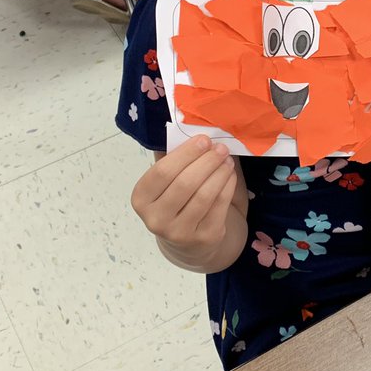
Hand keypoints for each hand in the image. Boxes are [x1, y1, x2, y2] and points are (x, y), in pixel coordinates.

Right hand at [130, 135, 243, 270]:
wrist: (187, 241)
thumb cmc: (176, 200)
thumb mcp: (165, 183)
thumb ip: (171, 159)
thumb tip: (188, 129)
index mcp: (141, 199)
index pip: (162, 172)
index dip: (185, 154)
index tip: (203, 139)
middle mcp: (156, 219)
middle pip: (185, 184)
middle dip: (206, 161)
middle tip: (220, 148)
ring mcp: (180, 233)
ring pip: (204, 195)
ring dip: (219, 172)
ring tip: (227, 159)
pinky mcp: (204, 238)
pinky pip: (219, 206)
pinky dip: (227, 186)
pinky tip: (229, 175)